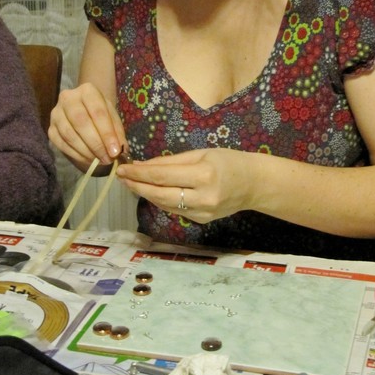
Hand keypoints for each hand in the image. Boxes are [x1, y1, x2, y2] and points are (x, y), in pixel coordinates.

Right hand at [49, 82, 126, 169]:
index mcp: (87, 91)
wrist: (83, 108)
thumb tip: (120, 151)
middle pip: (81, 122)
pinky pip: (61, 144)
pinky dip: (76, 154)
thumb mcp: (112, 117)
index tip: (115, 151)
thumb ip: (117, 132)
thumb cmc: (100, 113)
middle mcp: (68, 98)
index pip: (98, 112)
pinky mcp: (51, 128)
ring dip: (86, 151)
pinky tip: (88, 159)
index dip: (107, 133)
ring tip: (99, 160)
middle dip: (96, 144)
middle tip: (107, 158)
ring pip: (69, 134)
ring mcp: (56, 113)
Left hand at [115, 148, 253, 222]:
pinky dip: (159, 200)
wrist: (254, 184)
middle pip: (159, 194)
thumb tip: (143, 166)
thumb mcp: (201, 153)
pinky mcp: (200, 221)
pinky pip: (174, 209)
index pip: (163, 176)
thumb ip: (171, 161)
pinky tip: (150, 191)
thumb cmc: (228, 162)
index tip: (123, 168)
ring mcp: (202, 213)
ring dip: (145, 194)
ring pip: (164, 205)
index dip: (139, 173)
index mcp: (204, 175)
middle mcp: (202, 197)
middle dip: (137, 186)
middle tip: (121, 177)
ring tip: (130, 183)